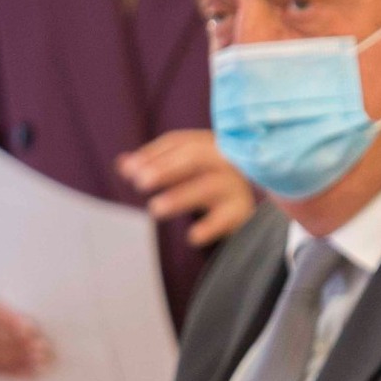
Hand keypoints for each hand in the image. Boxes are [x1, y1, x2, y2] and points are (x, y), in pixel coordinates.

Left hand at [117, 130, 256, 245]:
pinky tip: (192, 237)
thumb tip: (124, 165)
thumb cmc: (210, 182)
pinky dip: (210, 227)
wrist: (256, 208)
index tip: (130, 170)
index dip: (153, 155)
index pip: (179, 143)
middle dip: (166, 168)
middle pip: (195, 158)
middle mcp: (225, 160)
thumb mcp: (184, 170)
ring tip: (155, 209)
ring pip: (208, 187)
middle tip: (140, 182)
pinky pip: (225, 219)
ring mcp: (235, 186)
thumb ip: (153, 165)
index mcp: (209, 144)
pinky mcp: (242, 212)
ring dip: (180, 196)